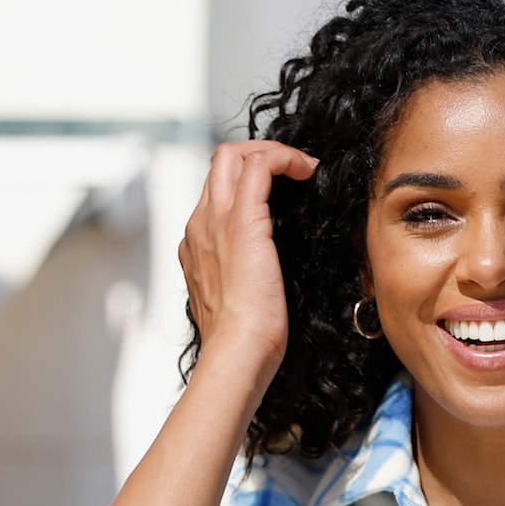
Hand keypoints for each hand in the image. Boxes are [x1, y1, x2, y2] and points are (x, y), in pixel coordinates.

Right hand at [179, 139, 318, 402]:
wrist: (237, 353)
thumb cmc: (244, 341)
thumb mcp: (240, 300)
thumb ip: (245, 276)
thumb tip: (269, 273)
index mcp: (197, 245)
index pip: (216, 191)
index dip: (247, 180)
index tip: (280, 191)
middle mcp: (200, 226)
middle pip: (220, 163)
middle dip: (258, 155)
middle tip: (291, 170)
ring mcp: (216, 221)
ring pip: (233, 155)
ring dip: (271, 152)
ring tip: (301, 167)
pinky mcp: (242, 222)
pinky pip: (259, 166)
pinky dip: (285, 158)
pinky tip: (307, 170)